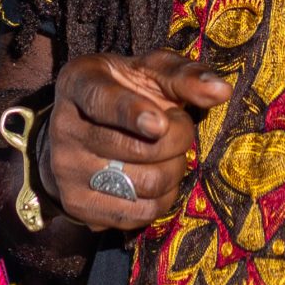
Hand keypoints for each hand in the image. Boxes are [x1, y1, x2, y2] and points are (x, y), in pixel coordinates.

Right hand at [41, 51, 231, 230]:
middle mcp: (63, 127)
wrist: (82, 128)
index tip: (160, 124)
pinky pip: (139, 213)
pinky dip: (163, 199)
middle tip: (179, 128)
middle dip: (177, 139)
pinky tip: (158, 178)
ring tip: (169, 153)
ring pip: (143, 184)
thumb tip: (221, 91)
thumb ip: (184, 75)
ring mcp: (66, 171)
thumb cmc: (125, 91)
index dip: (132, 114)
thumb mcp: (150, 71)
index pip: (103, 102)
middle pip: (135, 149)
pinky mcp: (78, 206)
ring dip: (174, 170)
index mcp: (79, 84)